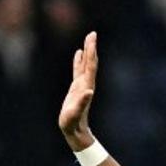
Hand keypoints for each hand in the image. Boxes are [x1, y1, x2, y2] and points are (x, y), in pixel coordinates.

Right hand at [59, 30, 97, 150]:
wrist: (75, 132)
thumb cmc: (73, 124)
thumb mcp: (75, 113)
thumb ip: (82, 103)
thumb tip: (89, 91)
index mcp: (86, 87)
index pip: (90, 66)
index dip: (91, 52)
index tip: (92, 38)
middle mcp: (86, 85)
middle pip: (90, 63)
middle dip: (91, 48)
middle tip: (92, 34)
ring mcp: (81, 86)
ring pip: (85, 65)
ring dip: (87, 53)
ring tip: (88, 39)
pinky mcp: (76, 89)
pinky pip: (77, 71)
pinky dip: (78, 61)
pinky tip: (78, 53)